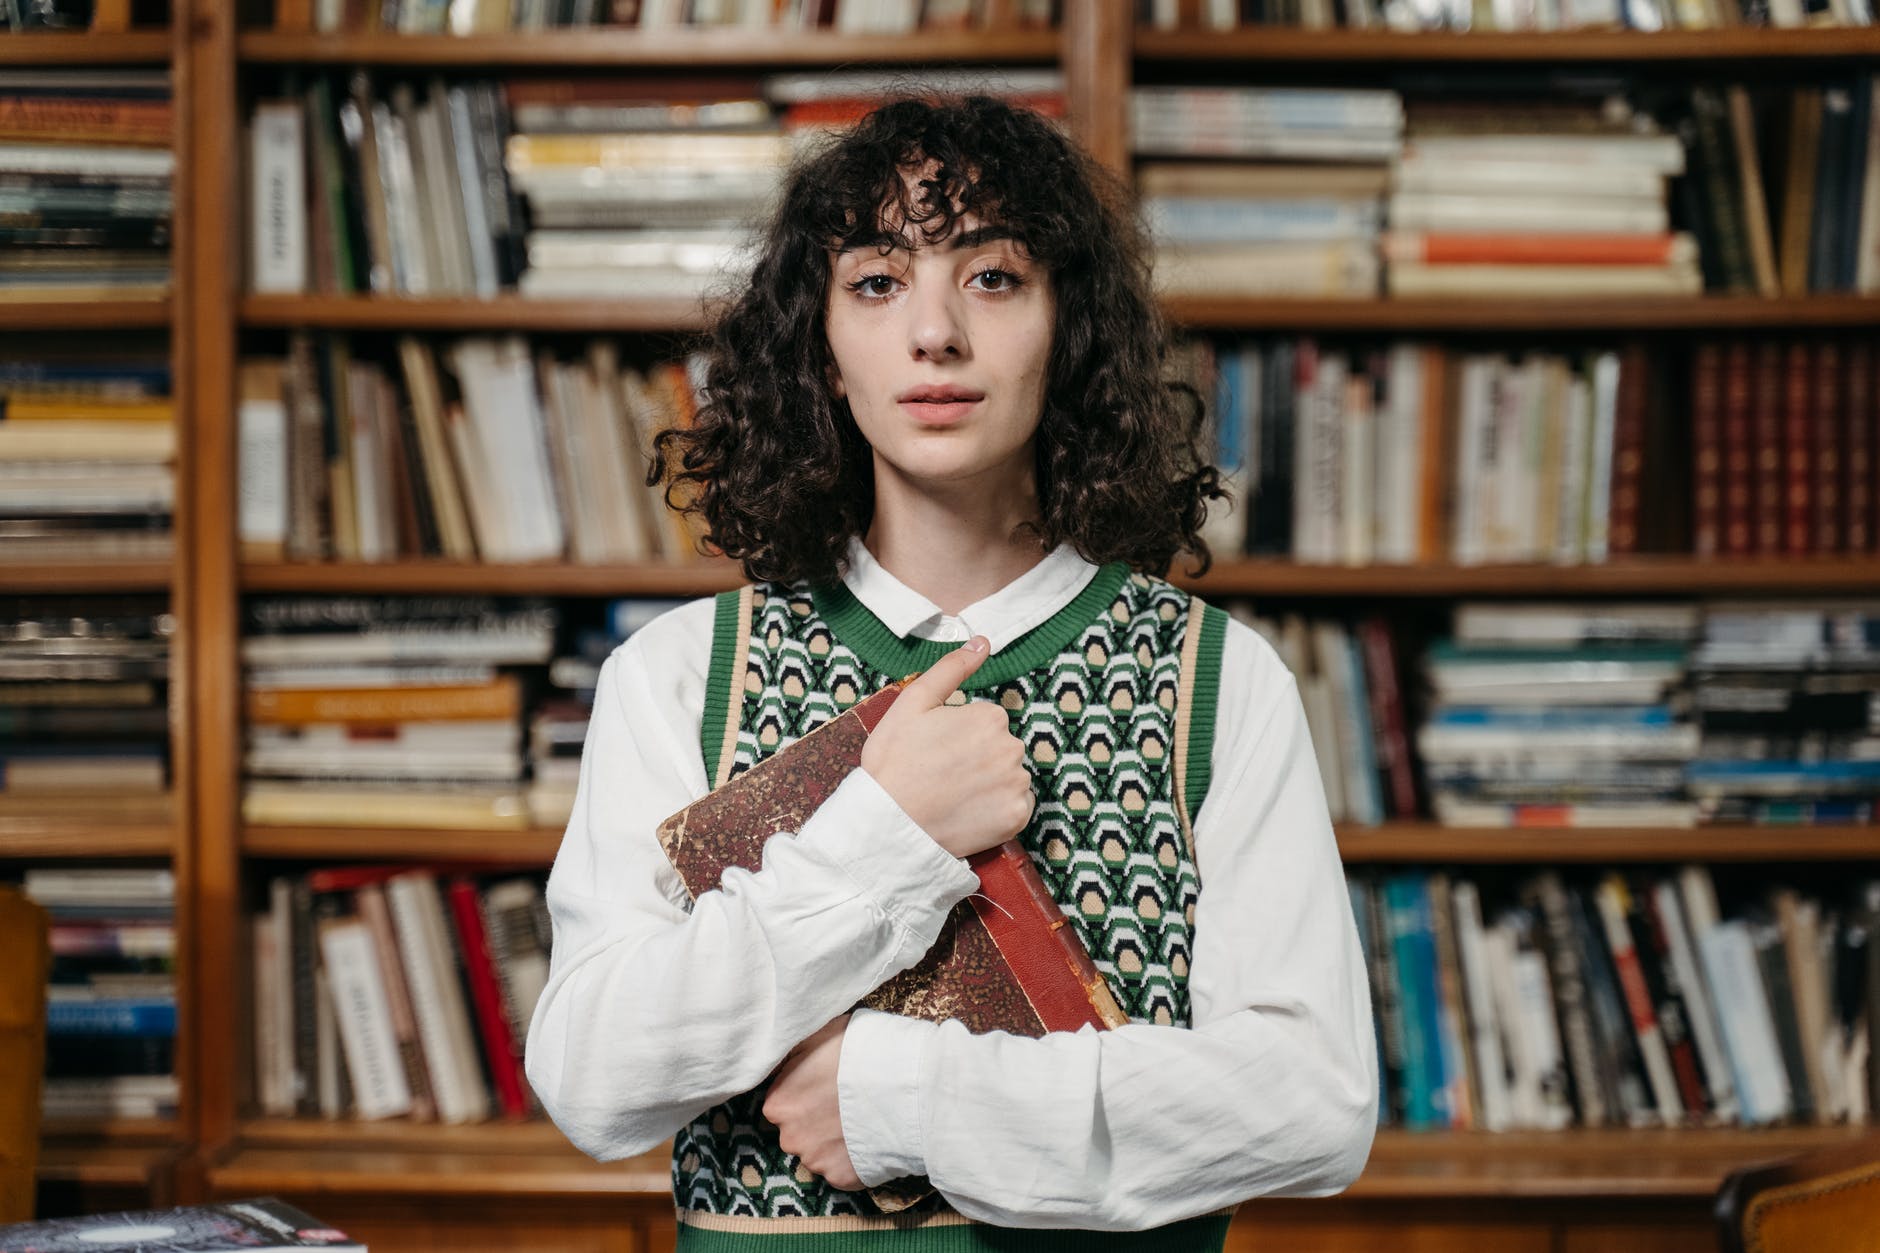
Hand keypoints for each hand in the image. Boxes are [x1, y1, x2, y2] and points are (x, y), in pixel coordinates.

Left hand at [761, 1015, 861, 1190]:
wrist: (904, 1086)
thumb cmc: (861, 1052)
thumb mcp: (819, 1034)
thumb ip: (794, 1054)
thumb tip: (784, 1056)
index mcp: (779, 1103)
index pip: (782, 1104)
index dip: (805, 1094)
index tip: (825, 1087)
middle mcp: (790, 1137)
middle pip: (798, 1132)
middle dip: (817, 1122)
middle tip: (846, 1104)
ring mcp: (816, 1162)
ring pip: (820, 1153)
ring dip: (836, 1142)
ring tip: (863, 1120)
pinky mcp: (842, 1179)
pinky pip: (843, 1170)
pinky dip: (854, 1158)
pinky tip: (871, 1138)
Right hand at [860, 635, 1034, 858]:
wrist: (888, 822)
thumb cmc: (894, 761)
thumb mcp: (913, 702)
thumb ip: (952, 668)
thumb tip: (982, 641)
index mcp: (990, 716)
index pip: (985, 722)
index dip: (958, 736)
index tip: (936, 751)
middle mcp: (1012, 747)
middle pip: (1000, 748)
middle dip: (978, 758)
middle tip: (942, 775)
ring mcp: (1017, 785)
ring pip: (1009, 777)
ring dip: (989, 784)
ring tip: (954, 796)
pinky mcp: (1017, 818)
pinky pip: (1015, 807)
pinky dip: (998, 810)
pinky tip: (969, 812)